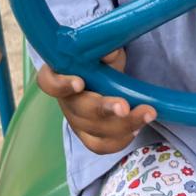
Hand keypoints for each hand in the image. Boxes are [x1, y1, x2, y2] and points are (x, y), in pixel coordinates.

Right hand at [37, 48, 157, 154]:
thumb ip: (106, 50)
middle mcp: (66, 102)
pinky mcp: (89, 137)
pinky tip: (138, 127)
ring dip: (122, 125)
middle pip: (79, 110)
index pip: (49, 82)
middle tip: (125, 106)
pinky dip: (121, 139)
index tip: (79, 82)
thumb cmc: (100, 62)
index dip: (61, 85)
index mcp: (61, 75)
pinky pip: (102, 145)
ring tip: (147, 114)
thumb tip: (110, 54)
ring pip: (94, 131)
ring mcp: (76, 122)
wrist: (106, 79)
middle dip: (103, 109)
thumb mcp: (105, 51)